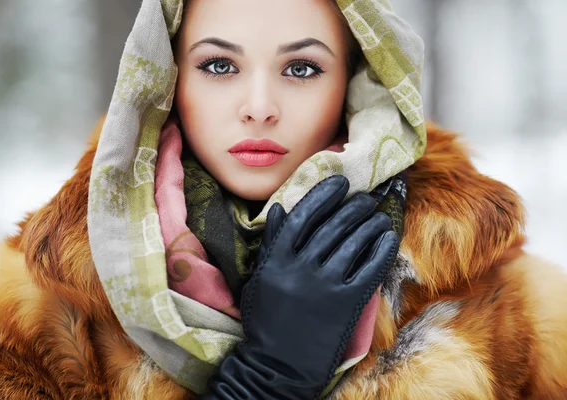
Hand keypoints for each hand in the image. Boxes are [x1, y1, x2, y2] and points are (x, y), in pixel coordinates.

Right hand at [203, 175, 398, 398]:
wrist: (279, 365)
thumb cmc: (266, 320)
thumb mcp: (260, 278)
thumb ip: (272, 242)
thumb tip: (283, 207)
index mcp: (277, 260)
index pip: (304, 216)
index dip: (324, 195)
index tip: (340, 182)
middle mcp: (302, 268)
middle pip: (333, 226)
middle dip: (353, 206)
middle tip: (365, 197)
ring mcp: (326, 286)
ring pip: (354, 243)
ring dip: (370, 223)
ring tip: (378, 214)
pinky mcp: (347, 304)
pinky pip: (369, 268)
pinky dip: (381, 250)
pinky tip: (388, 237)